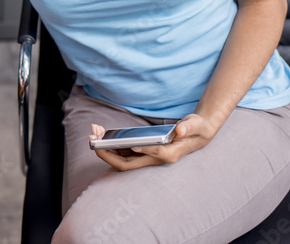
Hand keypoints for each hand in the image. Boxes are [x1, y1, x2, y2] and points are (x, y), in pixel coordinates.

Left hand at [90, 114, 216, 170]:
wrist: (197, 133)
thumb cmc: (195, 129)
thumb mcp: (194, 125)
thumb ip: (188, 127)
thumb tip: (178, 131)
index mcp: (169, 154)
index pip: (150, 156)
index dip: (138, 151)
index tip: (127, 143)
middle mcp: (155, 158)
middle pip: (126, 163)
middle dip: (107, 153)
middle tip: (92, 138)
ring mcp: (146, 156)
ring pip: (121, 158)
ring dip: (104, 147)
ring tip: (93, 131)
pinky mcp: (141, 151)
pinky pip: (122, 151)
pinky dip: (110, 143)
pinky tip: (101, 132)